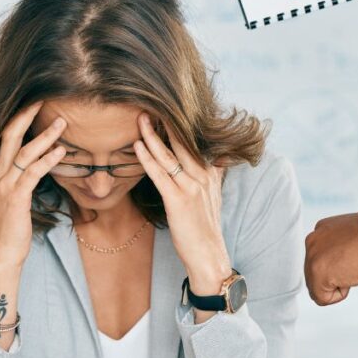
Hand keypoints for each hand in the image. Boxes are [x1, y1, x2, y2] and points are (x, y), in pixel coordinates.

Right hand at [0, 102, 67, 271]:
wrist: (1, 255)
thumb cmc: (11, 228)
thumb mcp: (14, 198)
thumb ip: (23, 180)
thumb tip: (39, 166)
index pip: (7, 137)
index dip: (21, 118)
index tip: (37, 103)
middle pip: (10, 134)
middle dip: (27, 114)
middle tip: (45, 98)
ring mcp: (5, 185)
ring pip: (24, 151)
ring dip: (45, 135)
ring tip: (63, 122)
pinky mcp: (16, 198)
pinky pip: (33, 172)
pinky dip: (48, 159)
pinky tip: (62, 152)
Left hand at [133, 114, 231, 305]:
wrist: (208, 256)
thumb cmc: (205, 227)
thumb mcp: (214, 195)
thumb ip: (215, 172)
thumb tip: (220, 156)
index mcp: (209, 172)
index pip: (192, 141)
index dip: (178, 124)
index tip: (163, 106)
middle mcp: (203, 176)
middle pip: (182, 142)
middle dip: (165, 122)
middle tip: (148, 102)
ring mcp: (191, 187)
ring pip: (170, 155)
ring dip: (152, 135)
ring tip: (139, 117)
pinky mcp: (179, 201)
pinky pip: (160, 174)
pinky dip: (148, 158)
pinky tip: (137, 146)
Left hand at [304, 213, 357, 305]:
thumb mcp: (351, 236)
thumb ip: (338, 247)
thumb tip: (339, 262)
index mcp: (321, 232)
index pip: (319, 259)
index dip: (338, 266)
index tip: (353, 259)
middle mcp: (313, 242)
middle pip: (314, 273)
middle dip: (334, 276)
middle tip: (355, 265)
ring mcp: (313, 258)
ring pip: (317, 286)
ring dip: (337, 285)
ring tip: (354, 269)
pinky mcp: (318, 274)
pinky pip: (322, 298)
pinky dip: (338, 295)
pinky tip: (350, 279)